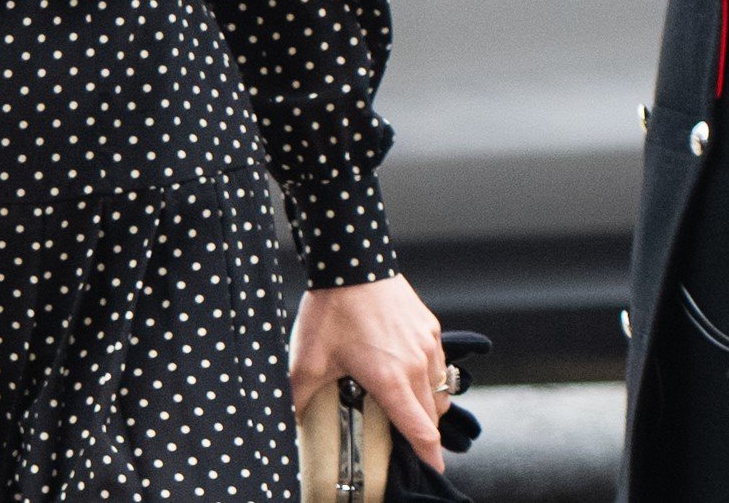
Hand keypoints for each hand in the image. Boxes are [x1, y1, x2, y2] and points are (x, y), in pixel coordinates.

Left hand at [290, 274, 447, 470]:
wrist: (351, 260)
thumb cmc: (331, 309)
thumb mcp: (308, 357)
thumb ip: (300, 394)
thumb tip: (288, 419)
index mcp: (391, 381)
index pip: (421, 431)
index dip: (429, 456)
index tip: (433, 469)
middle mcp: (417, 367)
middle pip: (433, 416)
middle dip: (423, 430)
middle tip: (405, 434)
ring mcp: (427, 345)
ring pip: (439, 390)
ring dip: (427, 402)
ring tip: (404, 401)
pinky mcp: (429, 327)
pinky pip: (438, 362)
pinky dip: (428, 374)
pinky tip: (405, 367)